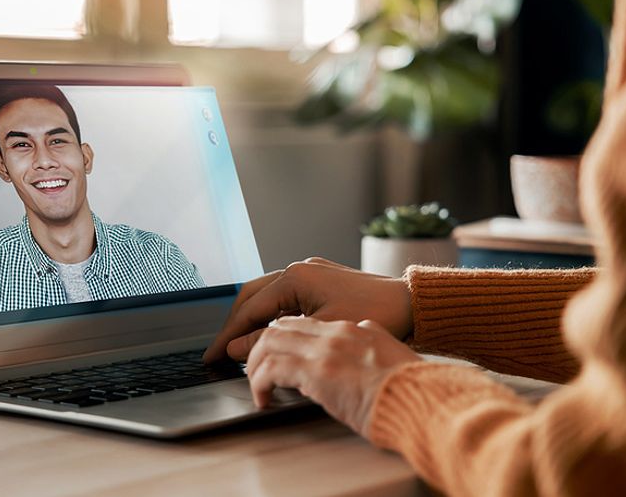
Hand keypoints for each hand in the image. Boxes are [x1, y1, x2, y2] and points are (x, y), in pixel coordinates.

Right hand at [203, 257, 412, 362]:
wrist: (412, 305)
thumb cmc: (374, 315)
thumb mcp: (319, 332)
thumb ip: (275, 339)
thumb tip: (238, 348)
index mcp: (294, 277)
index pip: (248, 308)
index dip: (228, 334)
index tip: (213, 355)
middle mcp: (299, 269)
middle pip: (251, 296)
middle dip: (233, 324)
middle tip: (219, 351)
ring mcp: (311, 273)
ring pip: (267, 296)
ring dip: (252, 319)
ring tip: (240, 345)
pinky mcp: (322, 281)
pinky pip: (284, 297)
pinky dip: (271, 315)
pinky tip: (271, 333)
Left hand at [246, 316, 420, 436]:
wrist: (423, 400)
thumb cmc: (413, 389)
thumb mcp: (390, 356)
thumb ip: (371, 343)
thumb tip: (363, 341)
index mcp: (355, 327)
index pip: (305, 322)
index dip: (283, 337)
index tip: (273, 353)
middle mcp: (337, 331)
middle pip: (281, 325)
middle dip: (259, 345)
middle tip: (253, 366)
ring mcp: (325, 349)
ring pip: (269, 343)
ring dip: (255, 364)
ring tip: (256, 384)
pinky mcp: (315, 371)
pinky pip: (270, 369)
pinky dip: (259, 383)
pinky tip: (263, 398)